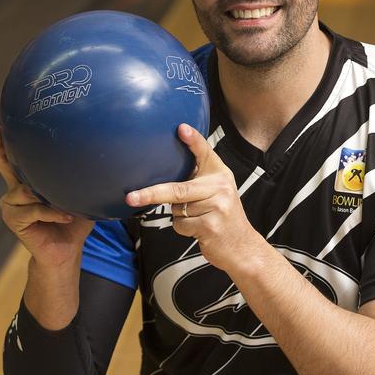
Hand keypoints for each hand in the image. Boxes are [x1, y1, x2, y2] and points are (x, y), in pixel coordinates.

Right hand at [0, 125, 93, 267]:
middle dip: (1, 151)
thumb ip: (77, 180)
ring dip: (47, 196)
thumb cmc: (73, 221)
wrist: (67, 250)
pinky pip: (33, 210)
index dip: (0, 145)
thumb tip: (95, 161)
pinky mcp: (13, 220)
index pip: (11, 161)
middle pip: (7, 167)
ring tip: (65, 204)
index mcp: (27, 182)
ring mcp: (11, 206)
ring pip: (26, 190)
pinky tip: (65, 216)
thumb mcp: (77, 196)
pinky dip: (51, 212)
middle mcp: (15, 191)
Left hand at [127, 124, 261, 271]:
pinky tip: (199, 229)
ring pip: (176, 210)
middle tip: (132, 197)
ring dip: (179, 216)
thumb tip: (165, 167)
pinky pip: (180, 225)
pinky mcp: (211, 226)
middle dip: (152, 194)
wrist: (242, 246)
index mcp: (220, 174)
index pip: (205, 153)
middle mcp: (221, 187)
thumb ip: (198, 178)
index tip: (181, 128)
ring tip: (199, 218)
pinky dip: (184, 229)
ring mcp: (217, 207)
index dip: (193, 140)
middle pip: (178, 189)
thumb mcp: (217, 190)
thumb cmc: (222, 215)